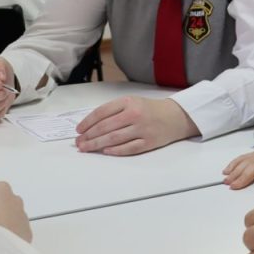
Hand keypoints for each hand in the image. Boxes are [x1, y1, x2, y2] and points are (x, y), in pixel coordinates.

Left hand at [74, 96, 198, 155]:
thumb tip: (90, 126)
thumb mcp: (132, 102)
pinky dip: (115, 151)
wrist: (175, 116)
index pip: (102, 112)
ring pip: (114, 138)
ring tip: (86, 148)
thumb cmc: (149, 109)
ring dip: (97, 145)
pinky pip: (128, 148)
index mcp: (128, 102)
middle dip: (89, 136)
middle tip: (78, 143)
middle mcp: (134, 114)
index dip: (88, 122)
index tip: (78, 130)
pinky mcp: (149, 142)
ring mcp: (142, 129)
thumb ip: (113, 111)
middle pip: (106, 127)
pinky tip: (105, 152)